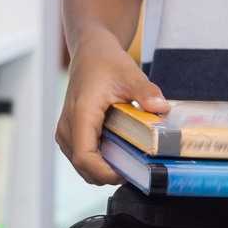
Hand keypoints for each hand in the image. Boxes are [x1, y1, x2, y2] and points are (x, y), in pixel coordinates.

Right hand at [55, 29, 168, 184]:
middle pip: (83, 166)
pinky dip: (99, 160)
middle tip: (136, 170)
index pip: (84, 157)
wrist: (91, 53)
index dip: (104, 172)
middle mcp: (67, 127)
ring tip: (130, 161)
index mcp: (80, 115)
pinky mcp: (70, 132)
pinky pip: (82, 155)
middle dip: (108, 174)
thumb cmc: (107, 63)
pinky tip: (119, 153)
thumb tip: (162, 107)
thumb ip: (146, 92)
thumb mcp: (131, 75)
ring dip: (103, 169)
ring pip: (81, 165)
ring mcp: (66, 131)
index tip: (127, 173)